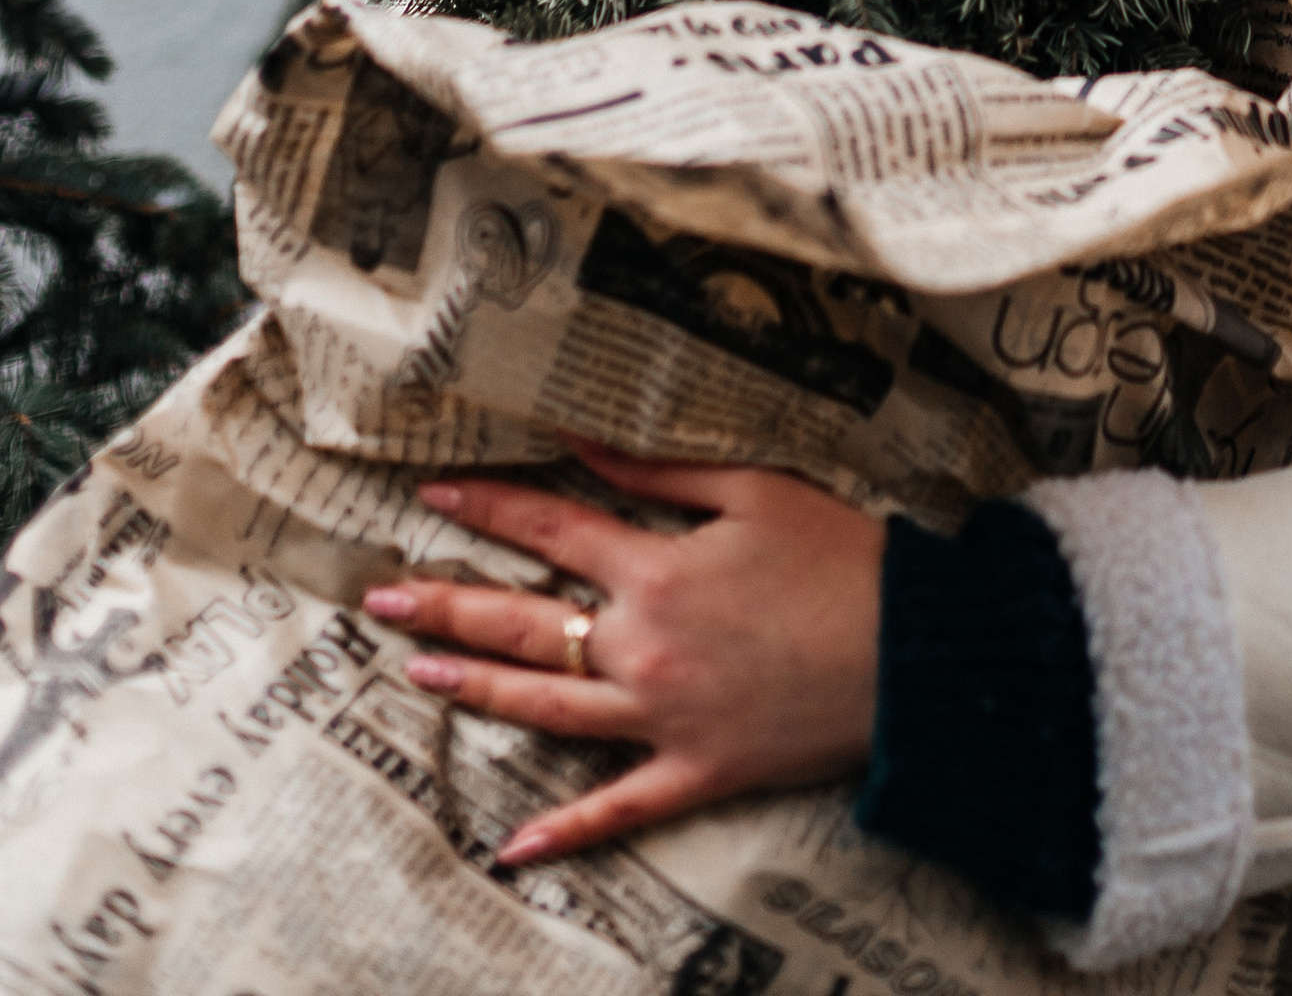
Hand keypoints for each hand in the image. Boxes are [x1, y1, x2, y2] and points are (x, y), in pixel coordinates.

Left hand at [363, 438, 885, 864]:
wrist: (909, 654)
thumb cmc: (841, 558)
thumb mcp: (757, 490)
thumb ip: (662, 471)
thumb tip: (585, 442)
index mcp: (657, 569)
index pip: (551, 529)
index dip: (489, 507)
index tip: (432, 495)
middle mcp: (643, 646)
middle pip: (524, 622)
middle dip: (446, 605)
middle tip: (381, 598)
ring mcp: (662, 718)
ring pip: (548, 708)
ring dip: (477, 690)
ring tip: (417, 675)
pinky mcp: (696, 772)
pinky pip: (618, 809)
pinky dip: (565, 832)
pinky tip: (511, 850)